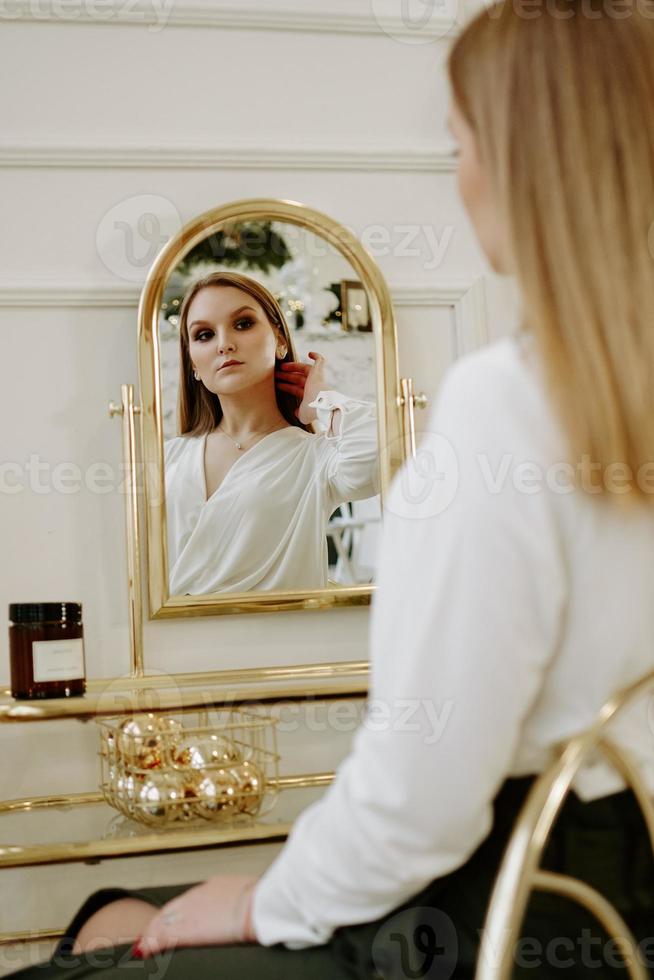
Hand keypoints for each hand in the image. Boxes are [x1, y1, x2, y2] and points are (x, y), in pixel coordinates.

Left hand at [131, 874, 257, 958]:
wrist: (259, 905)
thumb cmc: (261, 901)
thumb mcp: (247, 893)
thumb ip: (237, 899)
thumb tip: (245, 905)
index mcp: (212, 886)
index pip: (186, 901)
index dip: (174, 913)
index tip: (168, 921)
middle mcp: (196, 897)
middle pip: (170, 911)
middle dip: (158, 924)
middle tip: (149, 936)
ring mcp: (190, 913)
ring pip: (162, 923)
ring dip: (152, 934)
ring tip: (144, 945)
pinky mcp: (187, 930)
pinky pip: (163, 937)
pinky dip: (151, 944)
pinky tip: (144, 951)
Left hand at [275, 351, 327, 424]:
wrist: (321, 402)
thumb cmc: (312, 409)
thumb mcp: (304, 415)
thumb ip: (300, 413)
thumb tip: (296, 412)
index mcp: (308, 396)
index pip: (296, 390)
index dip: (288, 387)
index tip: (279, 385)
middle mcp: (313, 386)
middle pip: (298, 378)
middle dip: (287, 377)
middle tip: (276, 374)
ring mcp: (316, 378)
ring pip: (304, 369)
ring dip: (293, 366)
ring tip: (282, 366)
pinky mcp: (319, 371)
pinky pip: (320, 361)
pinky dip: (317, 356)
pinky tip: (310, 353)